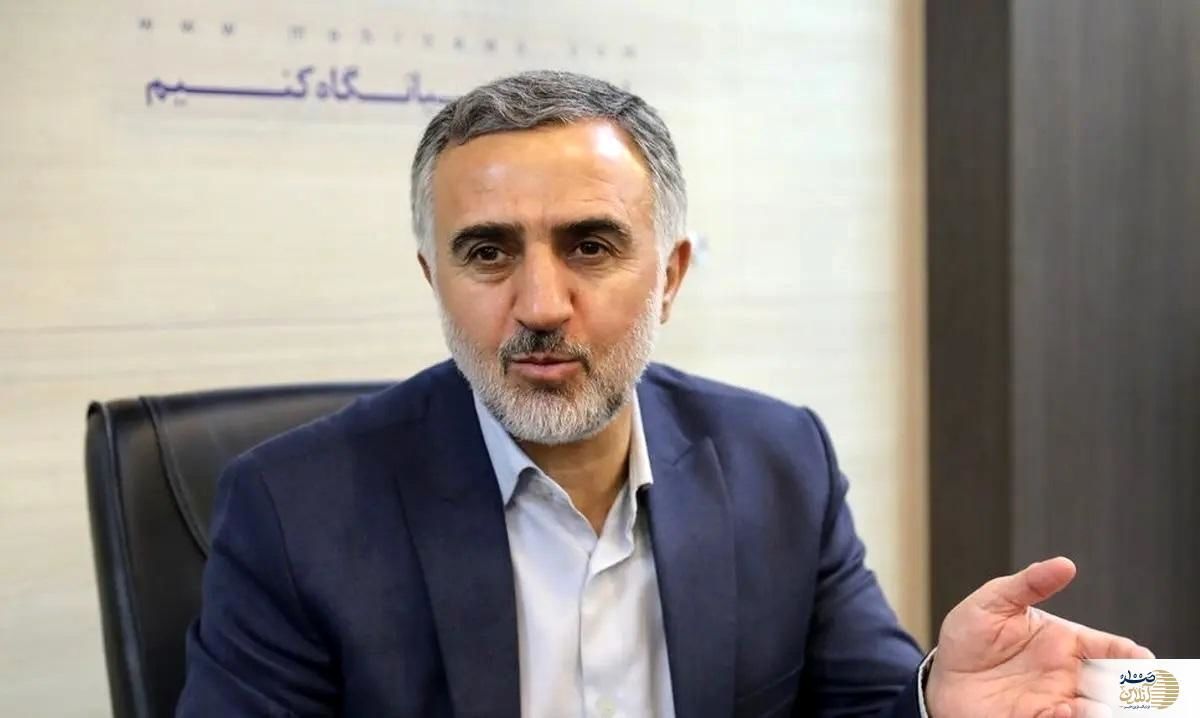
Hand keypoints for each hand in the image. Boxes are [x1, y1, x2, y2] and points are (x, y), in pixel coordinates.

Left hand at [926, 557, 1152, 717]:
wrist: (942, 674)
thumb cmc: (970, 636)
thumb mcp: (994, 601)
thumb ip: (1029, 583)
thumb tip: (1064, 564)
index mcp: (1065, 642)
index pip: (1111, 648)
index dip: (1132, 655)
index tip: (1143, 660)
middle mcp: (1067, 674)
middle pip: (1114, 684)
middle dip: (1131, 689)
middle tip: (1137, 690)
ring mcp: (1054, 700)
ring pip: (1095, 709)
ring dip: (1104, 709)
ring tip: (1097, 706)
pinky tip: (1064, 711)